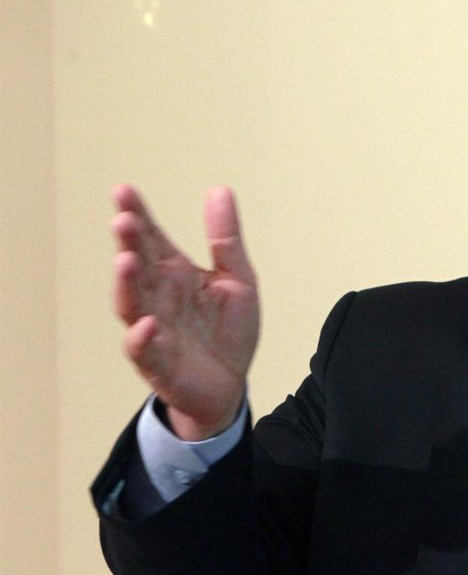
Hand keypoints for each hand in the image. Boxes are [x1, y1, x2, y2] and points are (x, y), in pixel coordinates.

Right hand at [111, 184, 259, 439]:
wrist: (231, 385)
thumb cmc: (227, 331)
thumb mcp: (237, 279)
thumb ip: (226, 239)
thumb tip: (220, 189)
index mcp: (174, 273)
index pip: (151, 239)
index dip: (137, 215)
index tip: (123, 189)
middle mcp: (158, 298)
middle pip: (137, 266)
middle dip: (128, 243)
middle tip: (123, 219)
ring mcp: (154, 330)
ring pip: (132, 304)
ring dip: (126, 284)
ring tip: (125, 260)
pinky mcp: (159, 364)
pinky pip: (145, 350)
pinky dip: (142, 338)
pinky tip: (147, 324)